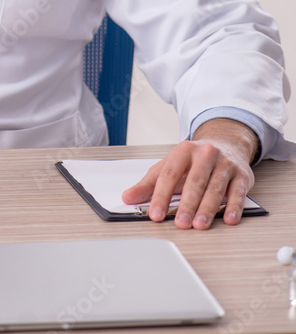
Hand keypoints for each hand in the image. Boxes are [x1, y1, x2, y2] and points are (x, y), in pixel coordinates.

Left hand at [121, 118, 257, 229]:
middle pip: (194, 181)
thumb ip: (149, 183)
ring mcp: (225, 163)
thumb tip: (127, 197)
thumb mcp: (170, 166)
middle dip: (187, 204)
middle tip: (180, 223)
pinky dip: (233, 206)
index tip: (155, 214)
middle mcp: (206, 154)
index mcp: (184, 150)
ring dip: (207, 208)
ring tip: (199, 225)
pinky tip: (228, 219)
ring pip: (215, 187)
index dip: (161, 195)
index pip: (169, 174)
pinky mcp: (242, 175)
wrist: (226, 143)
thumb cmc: (193, 160)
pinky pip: (238, 192)